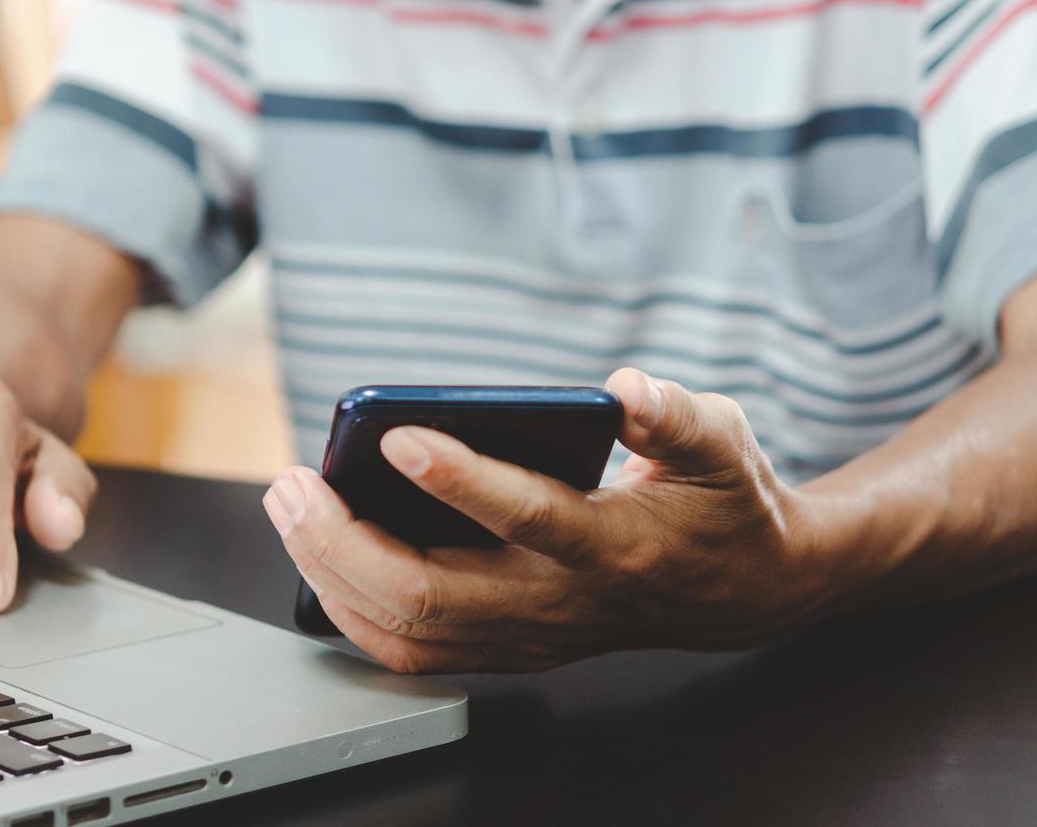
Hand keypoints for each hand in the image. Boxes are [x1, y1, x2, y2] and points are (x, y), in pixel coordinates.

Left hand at [263, 369, 831, 672]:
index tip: (398, 434)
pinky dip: (351, 609)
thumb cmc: (724, 504)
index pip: (531, 517)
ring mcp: (532, 635)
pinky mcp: (510, 647)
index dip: (461, 480)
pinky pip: (413, 649)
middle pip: (436, 593)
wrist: (747, 592)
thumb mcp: (724, 444)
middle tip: (292, 482)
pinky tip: (316, 558)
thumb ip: (678, 414)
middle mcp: (565, 602)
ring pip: (411, 629)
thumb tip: (625, 386)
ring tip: (290, 507)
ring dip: (332, 573)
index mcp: (619, 545)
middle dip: (345, 540)